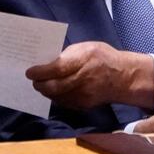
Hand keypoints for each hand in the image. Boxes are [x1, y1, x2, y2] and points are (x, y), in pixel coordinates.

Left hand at [26, 41, 153, 110]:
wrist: (123, 77)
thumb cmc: (102, 57)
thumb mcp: (86, 47)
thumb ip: (67, 55)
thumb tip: (48, 63)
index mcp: (83, 59)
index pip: (56, 69)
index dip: (40, 72)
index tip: (29, 72)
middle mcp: (83, 79)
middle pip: (54, 86)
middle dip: (40, 84)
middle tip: (33, 80)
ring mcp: (84, 95)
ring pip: (57, 97)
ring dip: (46, 91)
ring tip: (41, 84)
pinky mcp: (85, 105)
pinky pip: (64, 102)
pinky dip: (56, 97)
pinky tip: (53, 91)